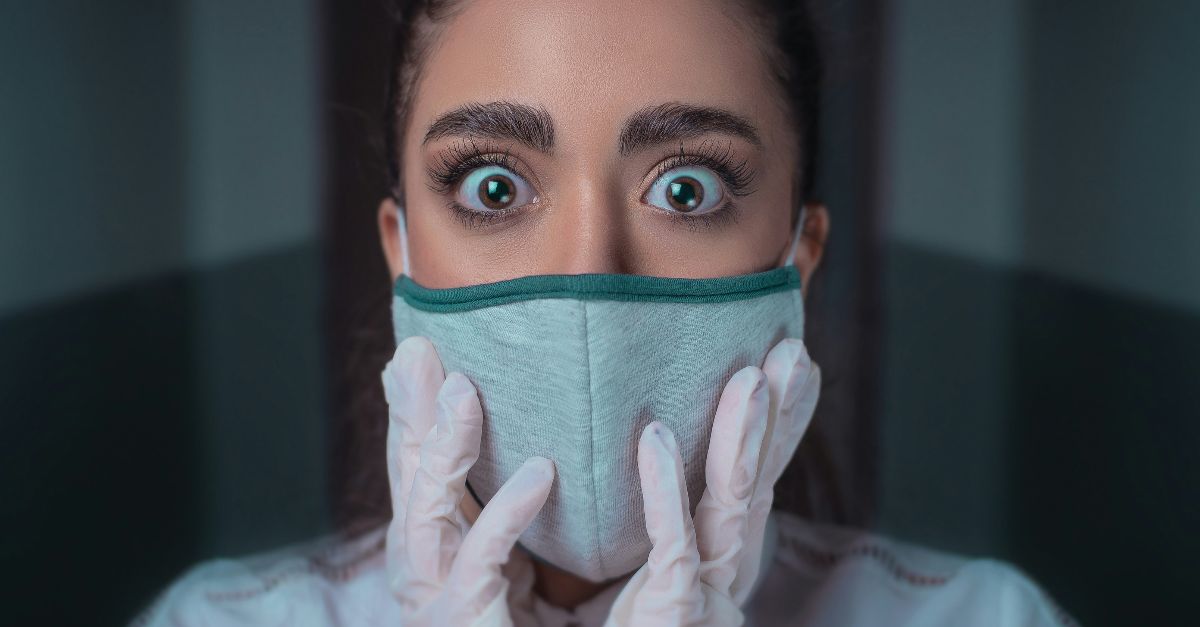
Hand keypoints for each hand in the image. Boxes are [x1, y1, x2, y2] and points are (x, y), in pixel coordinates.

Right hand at [382, 337, 554, 625]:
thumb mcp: (512, 579)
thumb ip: (502, 524)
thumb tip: (531, 462)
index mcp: (439, 559)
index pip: (422, 477)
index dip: (417, 419)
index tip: (419, 359)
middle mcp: (428, 578)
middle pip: (409, 482)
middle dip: (411, 415)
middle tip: (418, 350)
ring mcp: (438, 602)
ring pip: (426, 512)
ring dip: (442, 448)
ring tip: (465, 389)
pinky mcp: (465, 623)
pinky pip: (482, 563)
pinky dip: (507, 514)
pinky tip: (543, 472)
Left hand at [605, 339, 820, 625]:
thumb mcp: (628, 571)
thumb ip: (644, 519)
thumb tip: (640, 451)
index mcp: (708, 555)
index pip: (742, 478)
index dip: (771, 426)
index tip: (786, 367)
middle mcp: (714, 573)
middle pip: (754, 484)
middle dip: (782, 420)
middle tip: (797, 356)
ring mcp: (699, 594)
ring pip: (731, 507)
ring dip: (745, 439)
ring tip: (762, 377)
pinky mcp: (669, 614)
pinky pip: (670, 547)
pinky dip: (662, 492)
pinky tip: (651, 439)